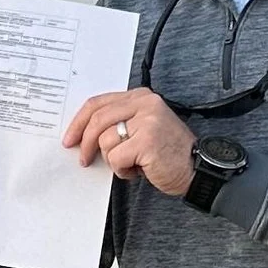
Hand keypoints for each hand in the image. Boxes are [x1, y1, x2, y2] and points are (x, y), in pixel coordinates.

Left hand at [62, 88, 195, 196]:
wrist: (197, 169)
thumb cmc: (167, 152)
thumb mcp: (143, 127)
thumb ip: (118, 122)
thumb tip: (82, 133)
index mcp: (141, 96)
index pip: (98, 103)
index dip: (79, 122)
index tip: (70, 138)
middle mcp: (145, 103)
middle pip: (97, 120)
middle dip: (86, 143)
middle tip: (84, 159)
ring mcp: (147, 120)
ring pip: (105, 141)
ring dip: (112, 160)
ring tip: (131, 164)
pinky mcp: (147, 140)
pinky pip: (116, 158)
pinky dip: (122, 170)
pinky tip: (138, 170)